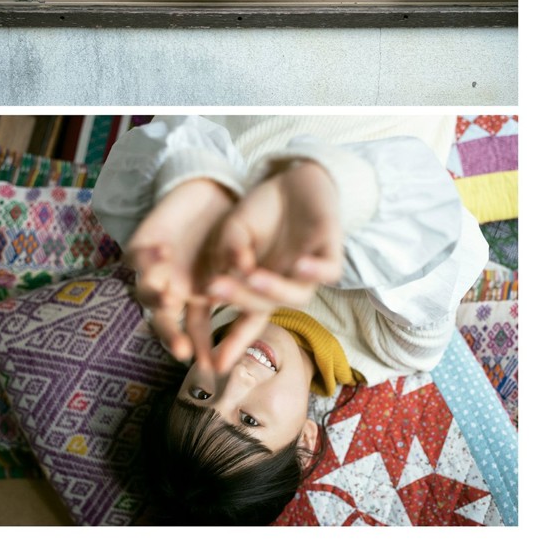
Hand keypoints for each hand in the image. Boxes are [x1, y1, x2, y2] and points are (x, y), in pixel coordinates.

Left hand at [125, 178, 234, 367]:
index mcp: (196, 299)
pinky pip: (135, 256)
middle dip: (170, 335)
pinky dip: (146, 257)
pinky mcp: (140, 246)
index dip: (201, 348)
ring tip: (170, 296)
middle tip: (182, 349)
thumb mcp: (243, 264)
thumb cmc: (230, 230)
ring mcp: (153, 270)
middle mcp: (172, 290)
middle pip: (164, 320)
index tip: (211, 367)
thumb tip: (265, 317)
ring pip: (145, 291)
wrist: (209, 194)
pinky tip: (163, 252)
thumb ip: (248, 292)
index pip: (194, 331)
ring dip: (155, 296)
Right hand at [203, 160, 343, 371]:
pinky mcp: (331, 252)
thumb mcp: (233, 226)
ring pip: (296, 295)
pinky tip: (299, 263)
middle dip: (238, 298)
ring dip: (273, 288)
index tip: (213, 366)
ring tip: (252, 275)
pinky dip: (315, 270)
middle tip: (214, 287)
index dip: (232, 343)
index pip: (246, 320)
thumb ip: (228, 247)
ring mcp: (308, 271)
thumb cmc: (262, 209)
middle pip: (264, 305)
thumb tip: (232, 267)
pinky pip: (329, 271)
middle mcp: (285, 285)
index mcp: (260, 286)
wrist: (296, 178)